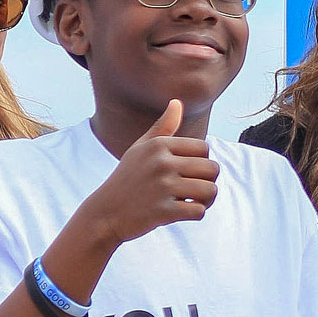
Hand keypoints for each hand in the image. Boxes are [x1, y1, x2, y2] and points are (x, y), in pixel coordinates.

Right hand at [83, 99, 219, 245]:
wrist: (105, 214)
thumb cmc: (126, 179)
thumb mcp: (139, 149)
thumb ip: (162, 127)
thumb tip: (176, 102)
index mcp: (159, 145)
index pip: (204, 148)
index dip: (202, 163)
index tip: (189, 174)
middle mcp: (161, 163)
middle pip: (212, 169)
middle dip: (208, 181)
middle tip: (194, 191)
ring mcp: (163, 188)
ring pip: (210, 190)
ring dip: (205, 200)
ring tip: (191, 202)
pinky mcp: (163, 211)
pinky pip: (199, 211)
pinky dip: (195, 214)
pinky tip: (182, 212)